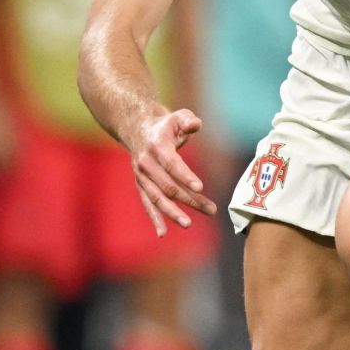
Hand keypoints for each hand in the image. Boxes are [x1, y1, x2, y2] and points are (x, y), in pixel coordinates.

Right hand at [128, 108, 216, 235]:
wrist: (138, 129)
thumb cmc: (166, 125)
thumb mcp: (178, 116)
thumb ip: (188, 120)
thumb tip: (195, 125)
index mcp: (156, 146)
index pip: (171, 163)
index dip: (185, 175)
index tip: (200, 186)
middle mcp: (145, 164)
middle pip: (168, 185)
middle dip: (190, 198)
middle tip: (211, 209)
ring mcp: (141, 177)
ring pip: (158, 198)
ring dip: (173, 212)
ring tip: (189, 224)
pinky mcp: (142, 186)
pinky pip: (148, 204)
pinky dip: (155, 219)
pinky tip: (163, 233)